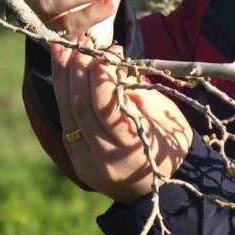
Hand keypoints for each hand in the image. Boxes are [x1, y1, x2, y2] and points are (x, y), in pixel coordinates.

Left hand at [51, 41, 192, 201]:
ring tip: (62, 47)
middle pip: (81, 110)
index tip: (107, 51)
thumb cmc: (172, 147)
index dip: (102, 77)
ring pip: (67, 115)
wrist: (160, 191)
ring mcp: (85, 163)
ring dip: (64, 78)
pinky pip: (66, 122)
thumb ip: (138, 94)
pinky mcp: (76, 160)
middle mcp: (104, 160)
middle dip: (79, 71)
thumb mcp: (165, 119)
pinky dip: (64, 94)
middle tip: (82, 43)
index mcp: (132, 150)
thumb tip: (113, 65)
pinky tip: (64, 71)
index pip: (107, 109)